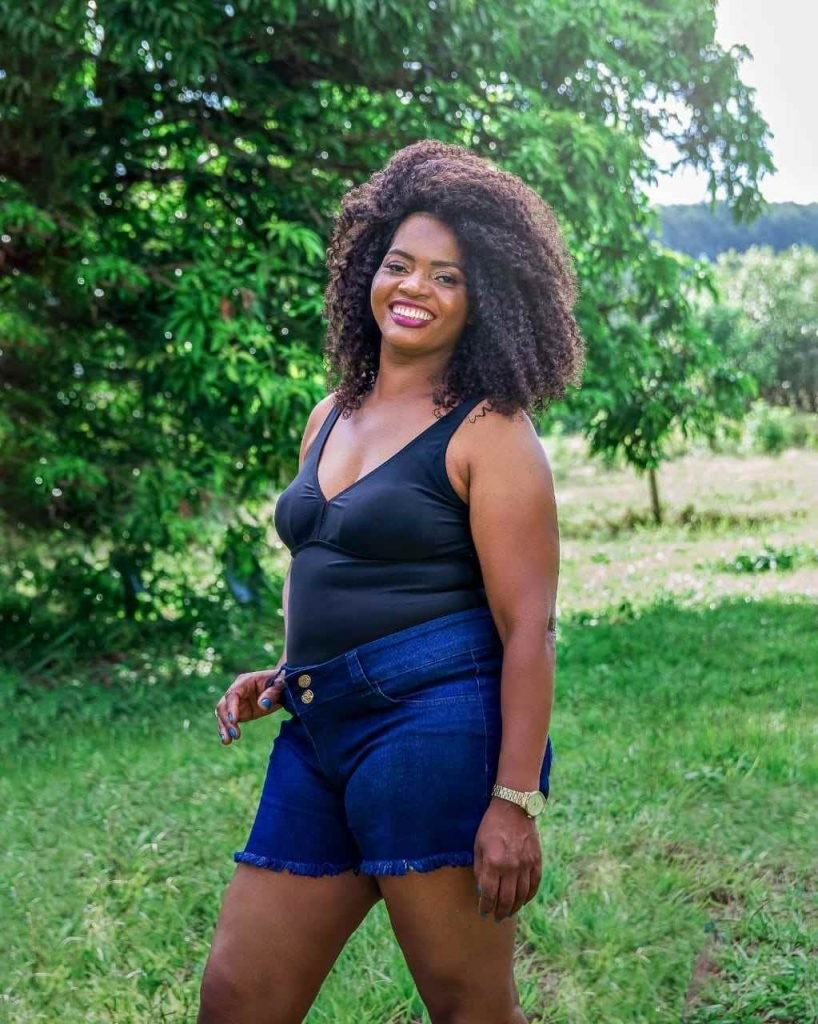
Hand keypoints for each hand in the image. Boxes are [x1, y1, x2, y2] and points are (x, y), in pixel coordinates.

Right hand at [214, 663, 287, 744]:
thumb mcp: (280, 685)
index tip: (235, 719)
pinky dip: (227, 730)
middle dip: (226, 720)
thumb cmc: (280, 682)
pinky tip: (227, 741)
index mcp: (245, 681)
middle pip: (224, 705)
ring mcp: (237, 703)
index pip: (233, 694)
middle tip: (235, 734)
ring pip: (223, 715)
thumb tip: (262, 704)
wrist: (282, 687)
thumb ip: (272, 693)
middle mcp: (237, 691)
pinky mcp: (240, 713)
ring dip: (223, 727)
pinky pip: (229, 722)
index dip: (231, 707)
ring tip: (227, 741)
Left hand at [474, 797, 541, 921]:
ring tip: (508, 912)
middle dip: (500, 911)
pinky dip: (529, 896)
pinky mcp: (536, 860)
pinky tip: (523, 900)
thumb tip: (482, 890)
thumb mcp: (478, 845)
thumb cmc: (491, 825)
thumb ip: (480, 869)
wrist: (514, 807)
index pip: (489, 894)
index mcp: (494, 862)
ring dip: (515, 907)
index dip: (486, 906)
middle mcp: (511, 867)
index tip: (483, 912)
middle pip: (507, 899)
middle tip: (496, 918)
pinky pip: (534, 884)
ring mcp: (526, 864)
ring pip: (522, 895)